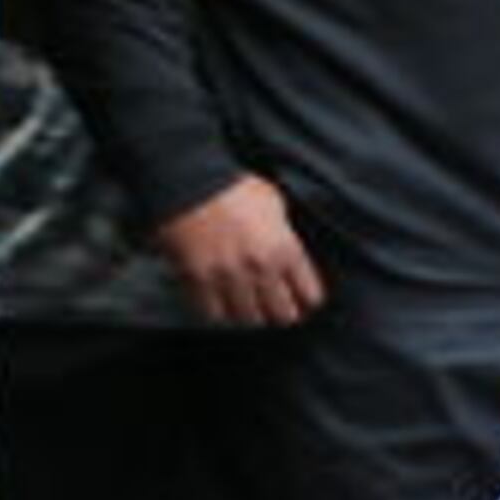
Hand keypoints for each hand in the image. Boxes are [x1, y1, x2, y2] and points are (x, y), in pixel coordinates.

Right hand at [155, 176, 324, 327]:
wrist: (188, 180)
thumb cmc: (233, 187)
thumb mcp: (274, 204)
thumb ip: (285, 235)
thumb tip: (290, 258)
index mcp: (286, 248)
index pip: (311, 297)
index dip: (306, 299)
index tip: (299, 297)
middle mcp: (261, 268)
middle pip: (284, 316)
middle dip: (281, 311)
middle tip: (273, 304)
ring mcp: (229, 277)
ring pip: (249, 320)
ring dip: (249, 313)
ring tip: (246, 304)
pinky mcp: (198, 280)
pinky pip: (213, 314)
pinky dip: (217, 311)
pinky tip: (219, 301)